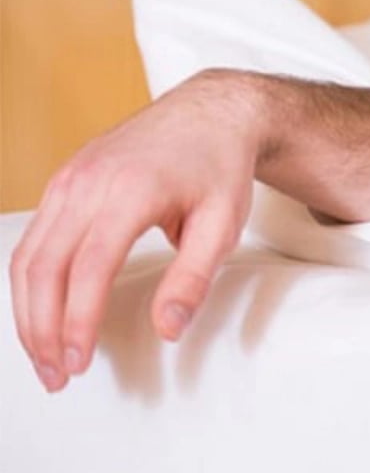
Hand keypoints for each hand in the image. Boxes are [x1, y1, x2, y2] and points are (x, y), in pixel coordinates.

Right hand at [9, 69, 260, 391]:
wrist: (211, 112)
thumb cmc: (220, 169)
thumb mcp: (224, 224)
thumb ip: (193, 277)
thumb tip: (166, 329)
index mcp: (130, 190)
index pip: (88, 267)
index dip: (77, 320)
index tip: (79, 361)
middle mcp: (88, 182)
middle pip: (43, 267)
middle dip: (42, 329)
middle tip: (58, 375)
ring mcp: (69, 178)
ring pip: (27, 257)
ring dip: (29, 313)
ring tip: (47, 358)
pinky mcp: (62, 181)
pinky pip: (33, 240)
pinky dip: (31, 284)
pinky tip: (44, 316)